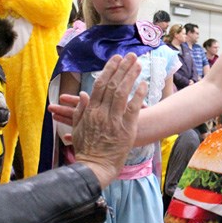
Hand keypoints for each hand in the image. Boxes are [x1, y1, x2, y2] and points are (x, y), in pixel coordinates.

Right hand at [67, 53, 145, 187]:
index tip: (115, 59)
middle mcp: (102, 112)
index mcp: (90, 111)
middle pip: (112, 84)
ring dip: (130, 76)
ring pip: (122, 92)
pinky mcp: (126, 129)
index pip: (99, 84)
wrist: (95, 167)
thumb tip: (83, 94)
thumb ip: (80, 111)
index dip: (108, 69)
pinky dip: (138, 95)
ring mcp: (114, 120)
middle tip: (130, 55)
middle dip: (122, 67)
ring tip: (138, 64)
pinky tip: (144, 84)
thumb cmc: (86, 149)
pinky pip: (133, 108)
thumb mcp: (77, 129)